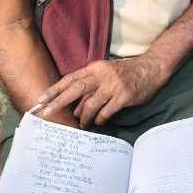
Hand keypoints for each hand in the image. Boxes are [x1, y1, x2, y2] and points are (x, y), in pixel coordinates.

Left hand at [36, 54, 170, 128]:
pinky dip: (100, 119)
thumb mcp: (106, 72)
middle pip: (75, 89)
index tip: (40, 100)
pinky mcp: (124, 96)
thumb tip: (73, 105)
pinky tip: (100, 122)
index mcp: (95, 68)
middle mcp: (102, 75)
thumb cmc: (126, 72)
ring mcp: (113, 85)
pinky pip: (106, 112)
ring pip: (90, 104)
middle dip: (58, 102)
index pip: (70, 78)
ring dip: (83, 117)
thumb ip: (90, 84)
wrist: (152, 68)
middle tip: (45, 113)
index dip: (55, 89)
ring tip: (82, 125)